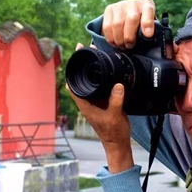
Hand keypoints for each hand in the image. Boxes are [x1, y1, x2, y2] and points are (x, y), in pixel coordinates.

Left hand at [68, 44, 133, 172]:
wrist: (118, 144)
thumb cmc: (113, 133)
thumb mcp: (115, 116)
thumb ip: (116, 101)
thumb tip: (118, 85)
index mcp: (85, 104)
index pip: (73, 83)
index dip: (73, 67)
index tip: (77, 53)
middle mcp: (88, 101)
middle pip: (81, 78)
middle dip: (83, 63)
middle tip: (87, 47)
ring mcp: (96, 101)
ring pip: (92, 81)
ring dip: (94, 68)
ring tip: (98, 53)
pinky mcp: (105, 102)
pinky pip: (102, 86)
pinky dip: (104, 76)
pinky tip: (110, 69)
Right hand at [102, 0, 155, 48]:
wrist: (128, 13)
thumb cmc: (142, 24)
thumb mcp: (151, 26)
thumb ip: (155, 33)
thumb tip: (163, 49)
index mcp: (147, 4)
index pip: (148, 10)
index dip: (147, 22)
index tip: (148, 35)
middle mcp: (134, 2)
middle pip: (131, 18)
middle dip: (130, 36)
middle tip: (130, 45)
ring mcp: (121, 5)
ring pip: (117, 24)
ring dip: (120, 39)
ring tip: (123, 46)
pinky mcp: (109, 9)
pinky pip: (107, 26)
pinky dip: (110, 37)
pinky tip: (115, 42)